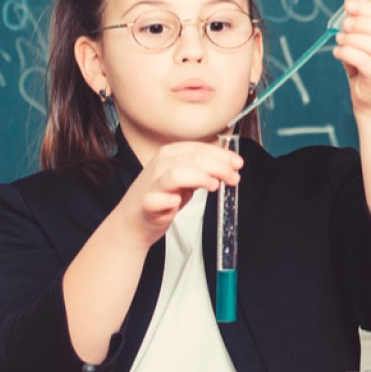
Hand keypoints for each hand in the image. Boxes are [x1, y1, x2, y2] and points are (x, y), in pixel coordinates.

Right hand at [119, 140, 241, 248]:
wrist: (132, 223)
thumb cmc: (161, 199)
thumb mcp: (184, 179)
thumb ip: (202, 170)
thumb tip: (228, 165)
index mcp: (170, 155)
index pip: (199, 148)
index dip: (221, 155)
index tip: (238, 163)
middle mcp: (159, 165)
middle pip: (192, 159)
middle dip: (218, 166)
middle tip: (234, 177)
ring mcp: (151, 185)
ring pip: (176, 174)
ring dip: (199, 178)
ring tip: (214, 186)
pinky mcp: (146, 205)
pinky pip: (154, 199)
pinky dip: (166, 200)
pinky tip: (176, 202)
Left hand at [332, 0, 370, 117]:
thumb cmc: (367, 66)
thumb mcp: (363, 40)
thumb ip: (358, 21)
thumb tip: (350, 1)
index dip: (369, 7)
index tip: (348, 4)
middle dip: (363, 22)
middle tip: (344, 24)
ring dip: (354, 39)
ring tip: (340, 40)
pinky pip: (366, 62)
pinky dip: (348, 54)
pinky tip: (338, 53)